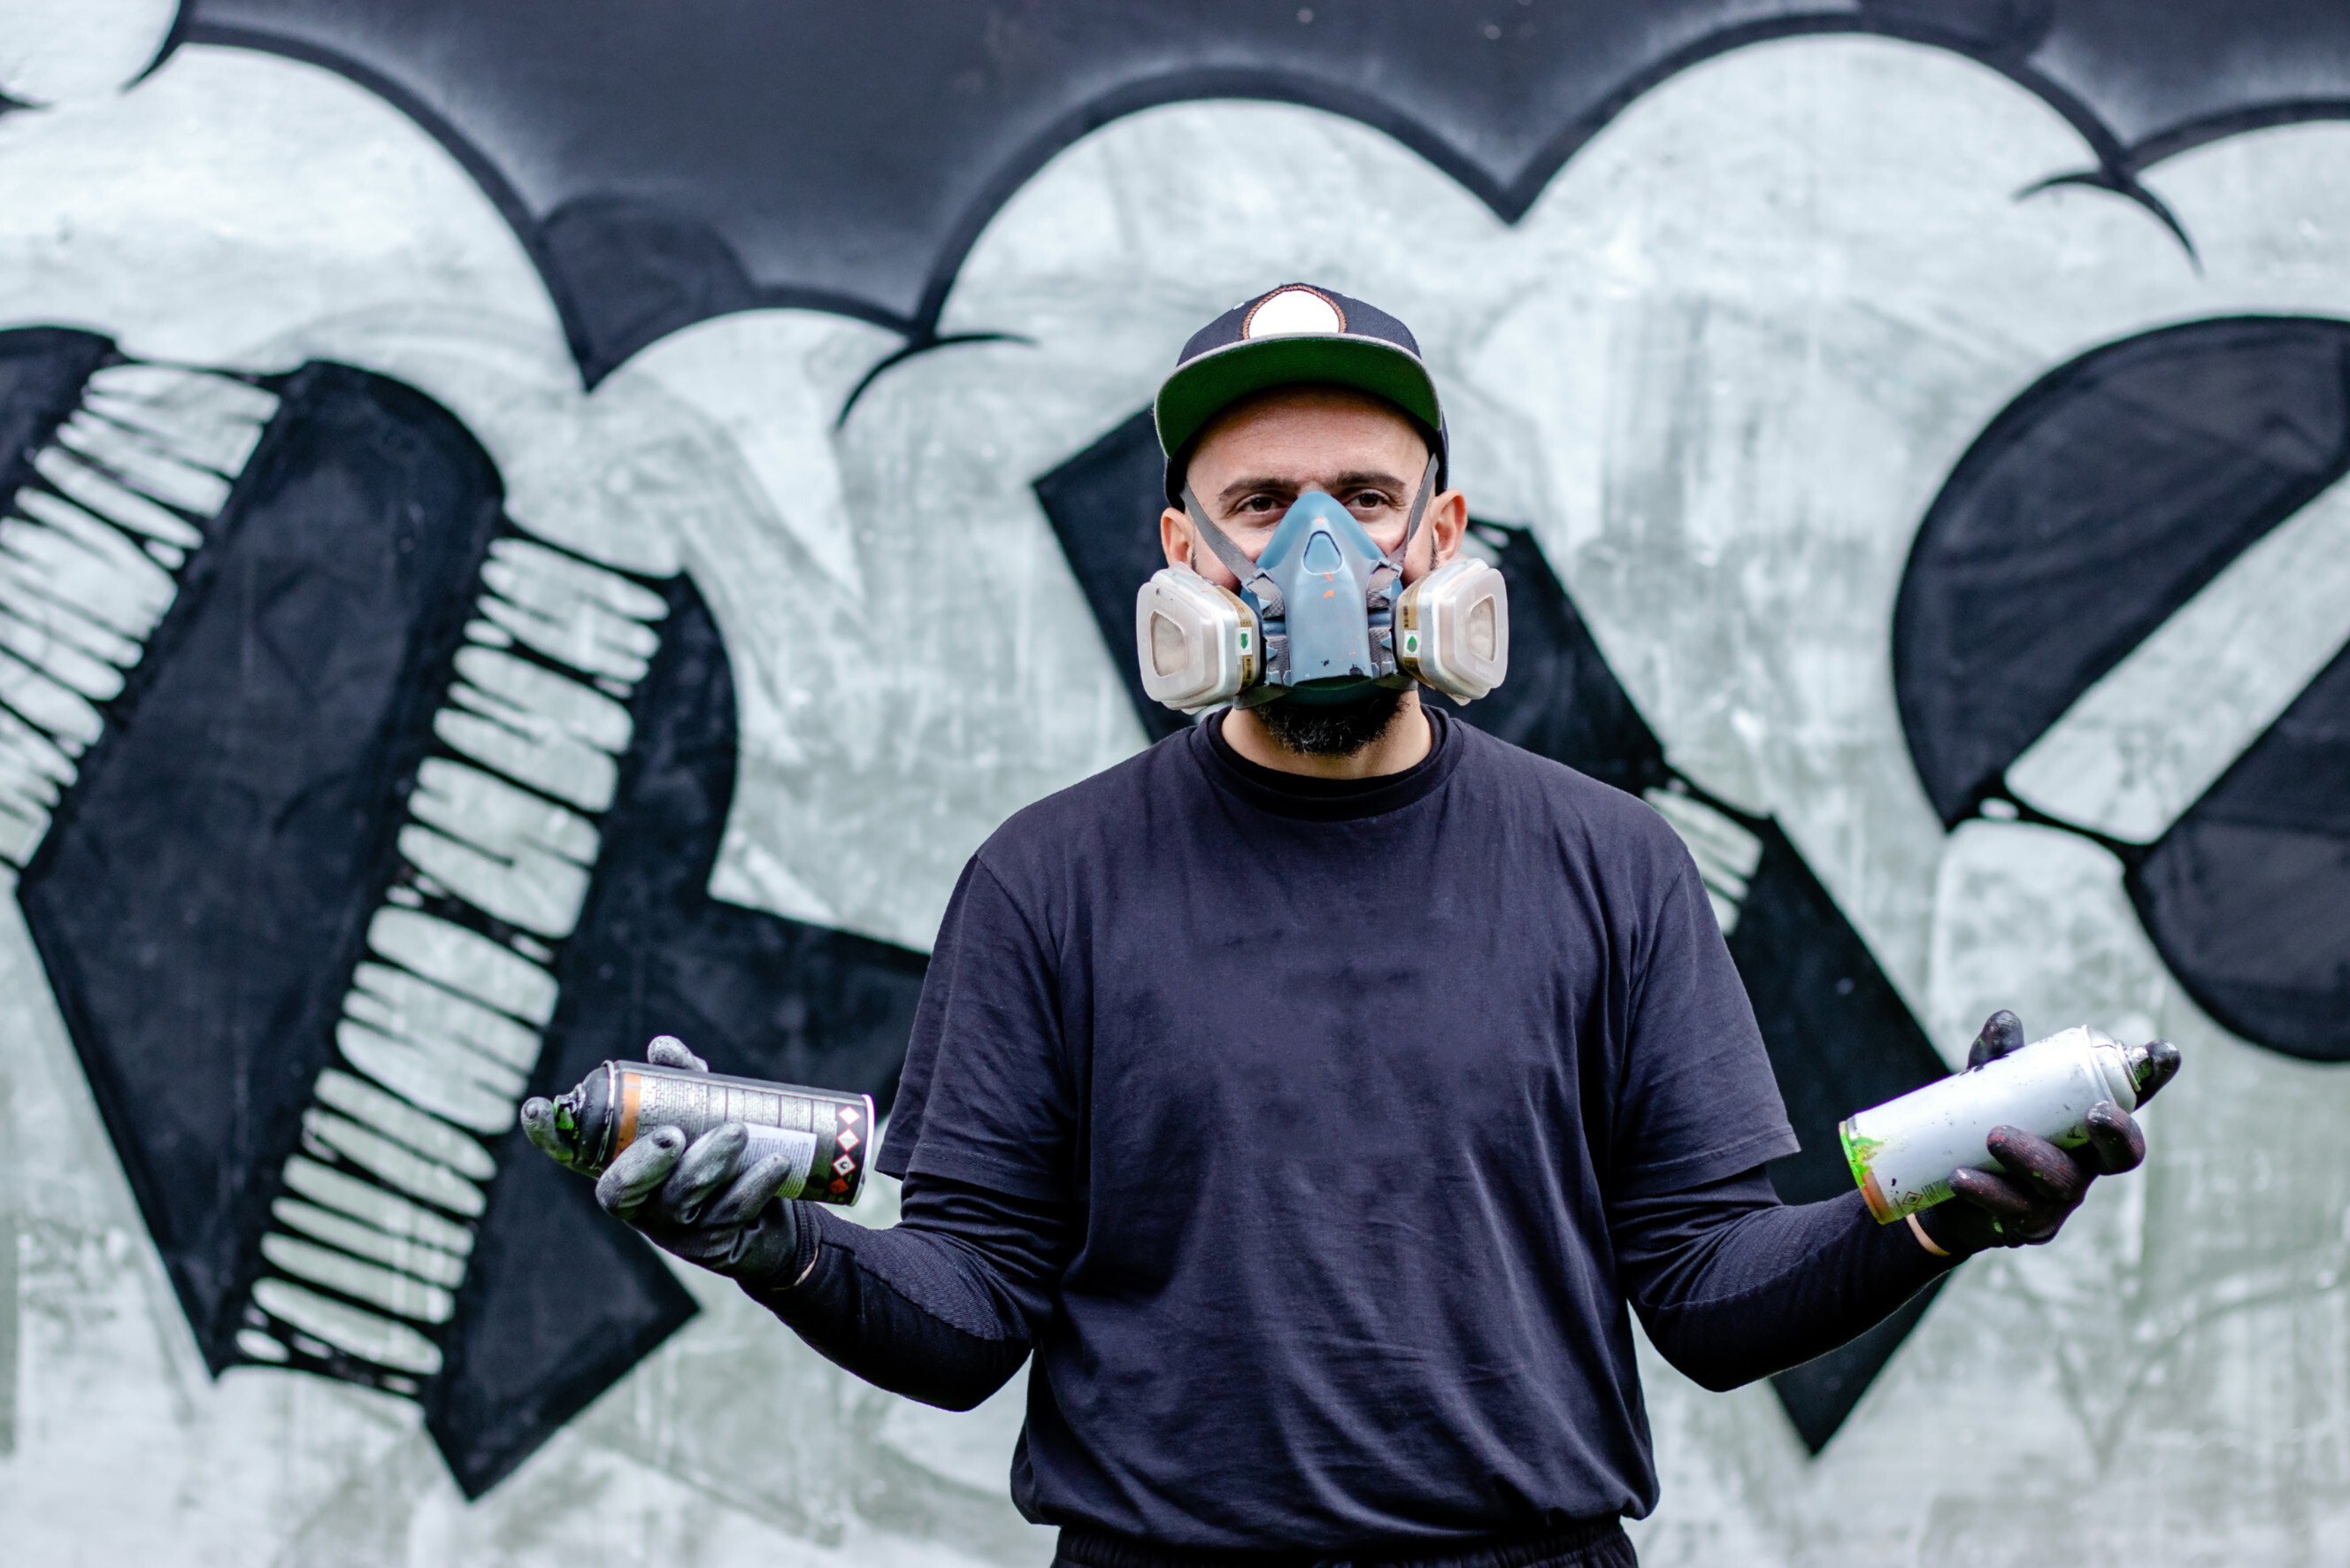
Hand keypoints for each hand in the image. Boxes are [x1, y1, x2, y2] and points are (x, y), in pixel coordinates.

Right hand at [522, 1036, 804, 1284]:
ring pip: (679, 1200)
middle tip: (674, 1136)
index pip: (572, 1154)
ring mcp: (671, 1229)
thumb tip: (661, 1047)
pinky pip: (728, 1214)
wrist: (775, 1213)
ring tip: (739, 1130)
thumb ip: (683, 1080)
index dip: (548, 1135)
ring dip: (709, 1163)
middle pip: (620, 1192)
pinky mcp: (711, 1245)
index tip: (534, 1107)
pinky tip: (775, 1162)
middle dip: (643, 1162)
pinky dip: (753, 1185)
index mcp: (623, 1165)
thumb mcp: (705, 1110)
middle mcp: (637, 1202)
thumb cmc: (724, 1152)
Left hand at [1915, 1010, 2180, 1255]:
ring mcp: (2061, 1197)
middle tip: (2096, 1114)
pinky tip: (1961, 1177)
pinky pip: (2015, 1208)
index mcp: (2086, 1123)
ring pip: (2061, 1180)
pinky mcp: (2029, 1224)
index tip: (2164, 1051)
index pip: (2128, 1099)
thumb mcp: (1987, 1089)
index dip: (2153, 1077)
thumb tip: (2005, 1021)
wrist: (1945, 1186)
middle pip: (2122, 1155)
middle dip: (2117, 1133)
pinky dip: (1987, 1190)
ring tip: (1994, 1135)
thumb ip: (1997, 1059)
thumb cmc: (1983, 1127)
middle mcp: (2085, 1161)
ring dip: (2030, 1156)